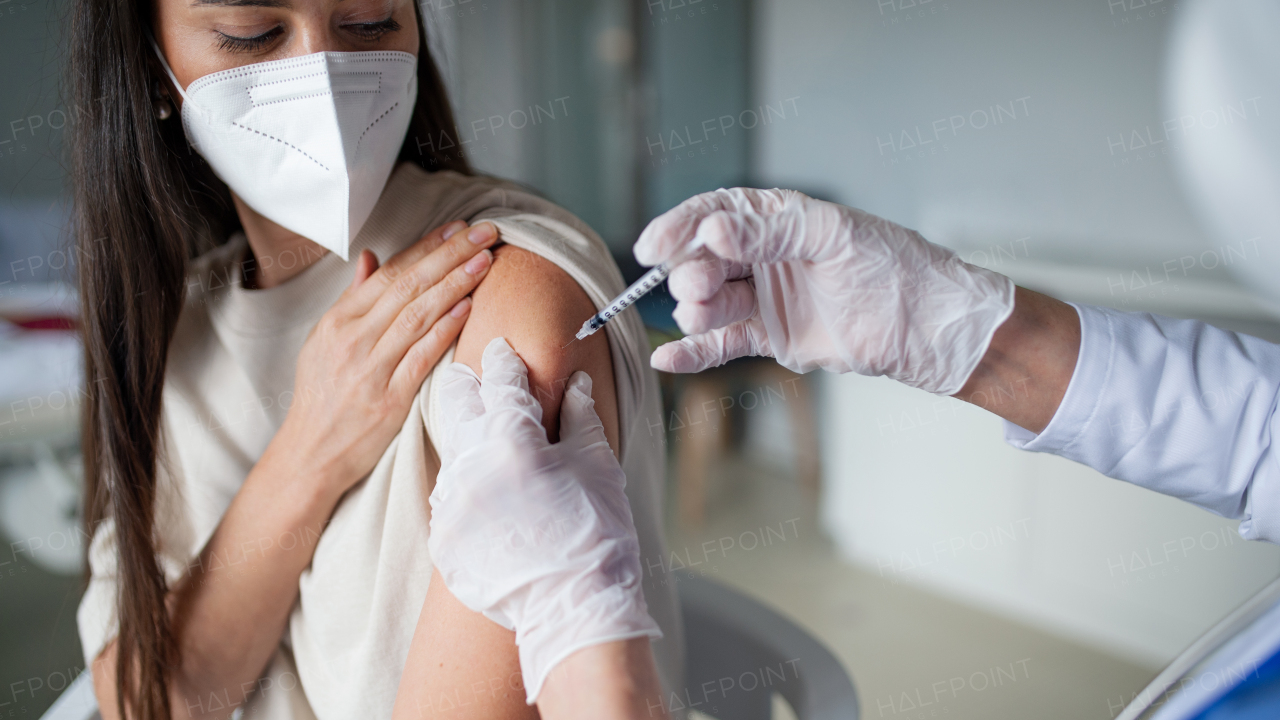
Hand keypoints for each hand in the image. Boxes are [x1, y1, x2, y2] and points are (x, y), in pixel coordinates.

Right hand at [272, 220, 497, 497]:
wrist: (309, 454)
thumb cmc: (322, 396)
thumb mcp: (325, 341)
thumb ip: (353, 299)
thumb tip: (371, 257)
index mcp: (338, 321)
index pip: (389, 273)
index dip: (426, 247)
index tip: (457, 226)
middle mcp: (353, 340)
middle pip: (407, 286)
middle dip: (449, 254)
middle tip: (484, 231)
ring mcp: (370, 369)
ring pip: (417, 315)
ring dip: (454, 283)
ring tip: (484, 260)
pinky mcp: (388, 400)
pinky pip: (421, 357)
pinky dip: (444, 329)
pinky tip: (467, 307)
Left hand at [427, 338, 660, 703]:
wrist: (574, 610)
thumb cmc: (597, 533)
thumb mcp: (597, 465)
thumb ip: (580, 415)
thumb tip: (573, 382)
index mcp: (511, 440)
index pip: (500, 380)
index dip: (504, 360)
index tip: (502, 348)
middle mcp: (470, 466)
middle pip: (455, 403)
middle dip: (467, 385)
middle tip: (474, 376)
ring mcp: (450, 505)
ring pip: (449, 450)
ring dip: (466, 438)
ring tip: (484, 436)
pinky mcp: (443, 538)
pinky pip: (449, 498)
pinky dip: (467, 486)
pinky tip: (486, 491)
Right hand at [635, 188, 1015, 393]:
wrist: (930, 328)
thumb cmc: (894, 268)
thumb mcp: (832, 237)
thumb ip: (769, 234)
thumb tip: (713, 233)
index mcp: (780, 219)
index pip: (717, 213)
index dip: (681, 226)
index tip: (654, 246)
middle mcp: (768, 256)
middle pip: (706, 259)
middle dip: (692, 272)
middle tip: (697, 287)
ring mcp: (768, 298)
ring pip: (711, 302)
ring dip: (695, 309)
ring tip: (701, 315)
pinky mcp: (773, 338)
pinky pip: (724, 344)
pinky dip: (695, 353)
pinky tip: (667, 359)